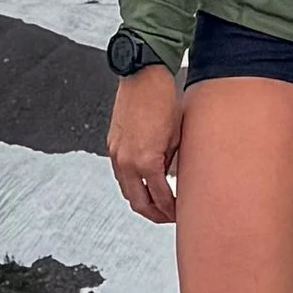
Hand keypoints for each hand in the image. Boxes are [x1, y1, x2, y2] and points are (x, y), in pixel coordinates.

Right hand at [107, 65, 182, 222]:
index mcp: (146, 161)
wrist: (142, 75)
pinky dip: (132, 183)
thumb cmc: (163, 99)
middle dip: (154, 214)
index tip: (180, 214)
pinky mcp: (112, 145)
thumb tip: (173, 179)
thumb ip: (173, 163)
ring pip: (126, 190)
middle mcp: (127, 162)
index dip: (171, 210)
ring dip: (141, 200)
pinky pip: (120, 174)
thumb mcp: (177, 136)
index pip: (160, 198)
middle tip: (168, 217)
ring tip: (157, 203)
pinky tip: (144, 182)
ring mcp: (116, 154)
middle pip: (138, 202)